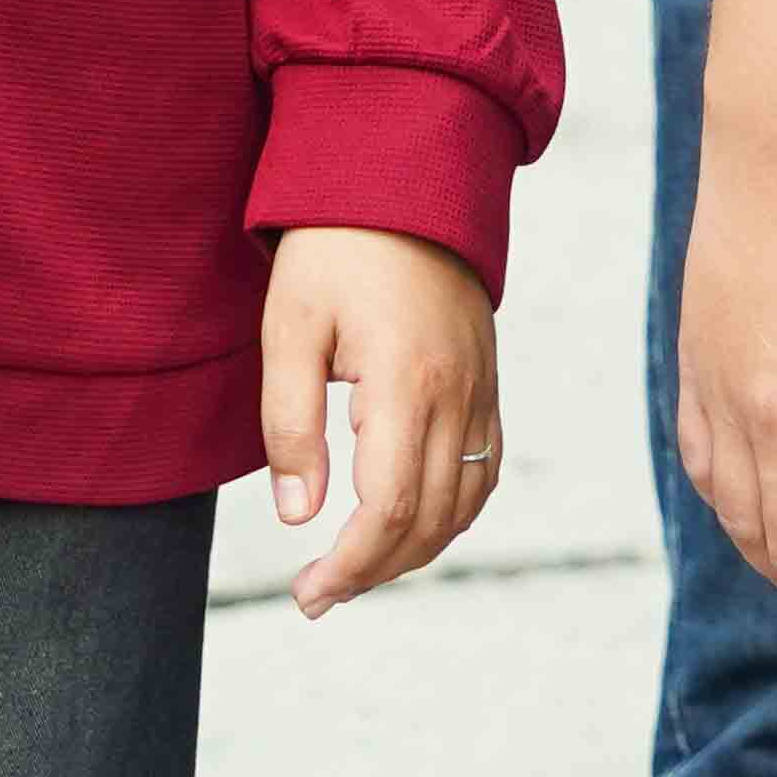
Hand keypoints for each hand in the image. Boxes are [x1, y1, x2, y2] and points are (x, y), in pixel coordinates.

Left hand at [261, 227, 500, 614]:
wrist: (407, 181)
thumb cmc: (336, 249)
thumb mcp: (290, 328)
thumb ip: (291, 425)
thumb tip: (299, 515)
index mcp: (406, 383)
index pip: (391, 507)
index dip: (352, 564)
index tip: (309, 592)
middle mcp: (457, 395)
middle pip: (431, 519)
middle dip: (374, 571)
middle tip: (316, 595)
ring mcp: (481, 390)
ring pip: (465, 503)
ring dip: (414, 551)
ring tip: (356, 570)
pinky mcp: (487, 382)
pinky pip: (486, 468)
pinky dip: (454, 513)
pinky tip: (412, 526)